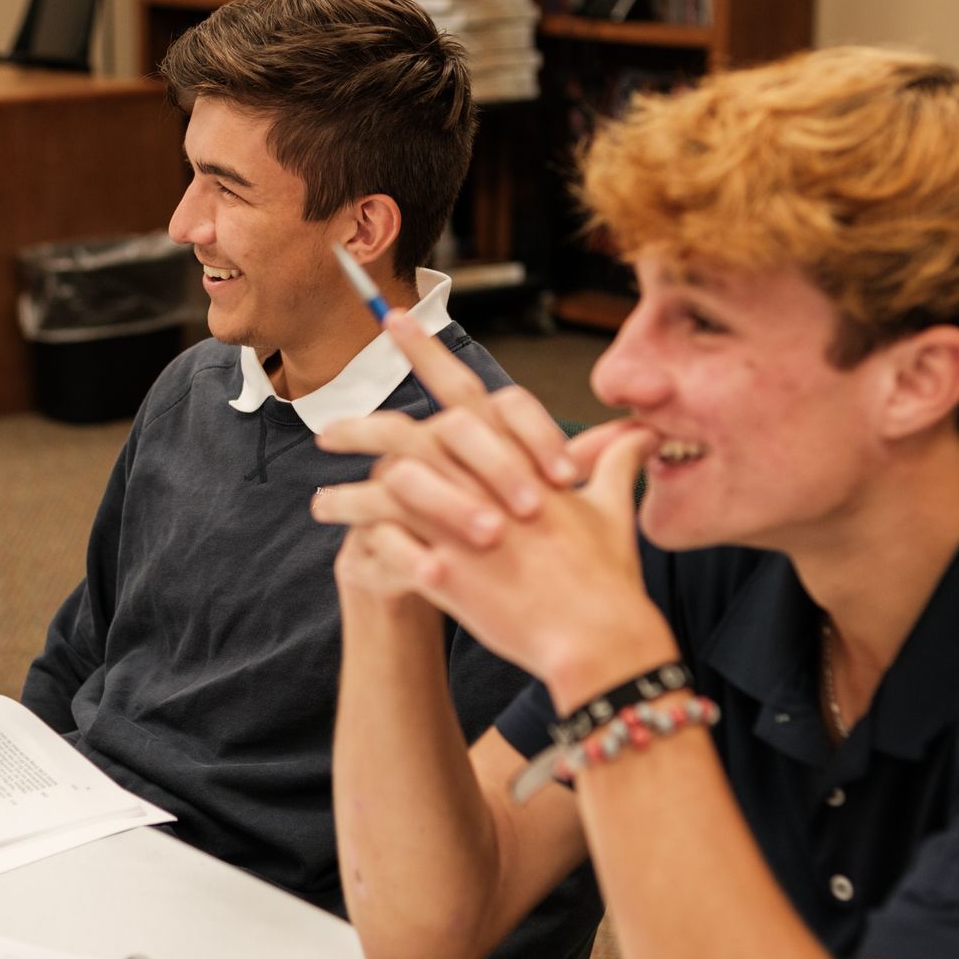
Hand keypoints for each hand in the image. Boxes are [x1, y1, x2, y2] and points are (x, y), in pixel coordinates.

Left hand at [313, 312, 674, 698]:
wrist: (599, 638)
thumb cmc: (607, 578)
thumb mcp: (613, 511)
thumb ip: (616, 465)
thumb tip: (639, 435)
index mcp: (520, 460)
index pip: (466, 391)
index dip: (428, 351)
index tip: (396, 320)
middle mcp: (484, 483)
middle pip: (408, 432)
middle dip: (361, 424)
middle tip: (327, 426)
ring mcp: (462, 526)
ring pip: (386, 486)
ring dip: (346, 494)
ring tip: (319, 504)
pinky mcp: (445, 572)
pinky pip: (386, 543)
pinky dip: (362, 541)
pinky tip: (343, 550)